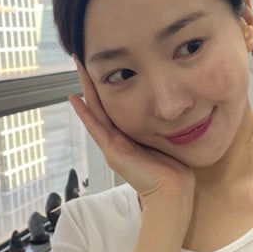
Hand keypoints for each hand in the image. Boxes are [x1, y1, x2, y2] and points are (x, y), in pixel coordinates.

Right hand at [71, 60, 194, 225]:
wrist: (173, 193)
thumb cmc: (176, 171)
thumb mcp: (168, 140)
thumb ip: (165, 126)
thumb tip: (177, 107)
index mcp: (131, 136)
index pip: (115, 105)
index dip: (108, 84)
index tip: (104, 64)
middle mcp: (118, 140)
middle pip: (101, 104)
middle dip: (93, 80)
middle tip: (83, 58)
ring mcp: (113, 146)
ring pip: (95, 111)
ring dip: (86, 88)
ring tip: (78, 67)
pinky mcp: (112, 152)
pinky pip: (96, 127)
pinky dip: (85, 113)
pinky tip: (75, 98)